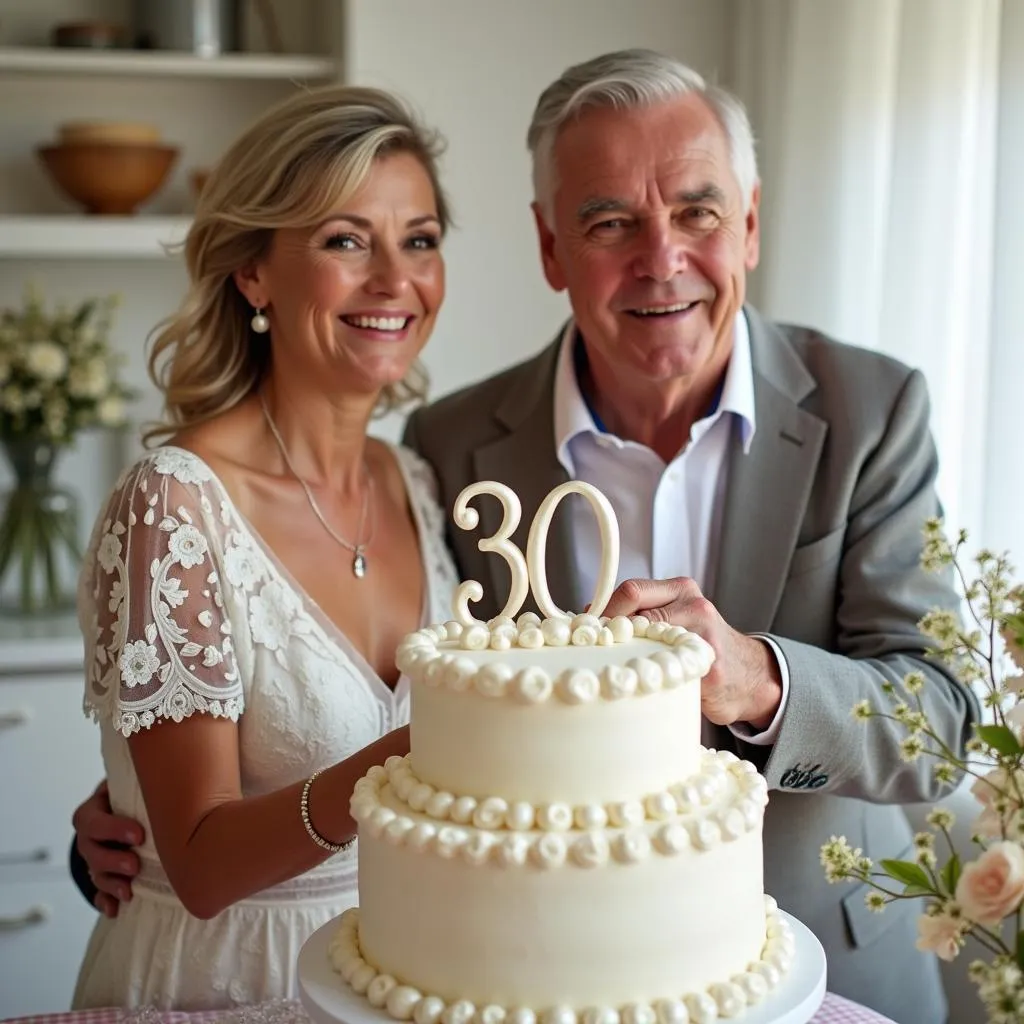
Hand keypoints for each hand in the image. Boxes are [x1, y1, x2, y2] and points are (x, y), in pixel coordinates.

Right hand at [72, 780, 144, 918]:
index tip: (139, 834)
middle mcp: (91, 835)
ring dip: (111, 883)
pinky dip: (106, 901)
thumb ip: (149, 783)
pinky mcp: (105, 875)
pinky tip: (115, 909)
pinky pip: (99, 893)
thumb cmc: (140, 792)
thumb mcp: (139, 783)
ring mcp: (96, 857)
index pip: (93, 821)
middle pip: (90, 851)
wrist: (137, 806)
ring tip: (129, 891)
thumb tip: (179, 777)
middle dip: (112, 860)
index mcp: (96, 809)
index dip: (113, 829)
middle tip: (134, 865)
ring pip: (95, 873)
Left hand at [603, 577, 782, 728]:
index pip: (631, 591)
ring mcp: (704, 637)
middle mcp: (695, 607)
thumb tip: (589, 616)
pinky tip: (645, 686)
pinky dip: (647, 680)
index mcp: (682, 589)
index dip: (603, 612)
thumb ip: (641, 612)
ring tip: (619, 669)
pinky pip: (665, 673)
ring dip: (625, 658)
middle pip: (635, 614)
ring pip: (646, 644)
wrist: (750, 676)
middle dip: (609, 634)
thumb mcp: (676, 616)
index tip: (586, 630)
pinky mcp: (707, 669)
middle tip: (593, 651)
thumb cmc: (701, 644)